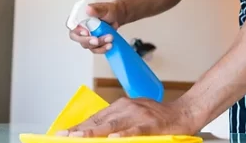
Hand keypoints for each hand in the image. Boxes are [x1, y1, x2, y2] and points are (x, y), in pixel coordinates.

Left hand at [56, 97, 199, 137]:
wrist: (183, 113)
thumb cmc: (158, 118)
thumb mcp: (134, 115)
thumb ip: (116, 122)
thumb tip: (98, 134)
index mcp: (121, 106)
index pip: (95, 117)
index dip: (78, 126)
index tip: (62, 133)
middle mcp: (127, 107)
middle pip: (99, 120)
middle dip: (80, 130)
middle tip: (64, 136)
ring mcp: (138, 115)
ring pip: (112, 125)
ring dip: (94, 132)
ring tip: (80, 137)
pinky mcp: (150, 124)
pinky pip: (134, 131)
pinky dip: (123, 135)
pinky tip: (113, 140)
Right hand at [69, 0, 127, 53]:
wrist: (117, 17)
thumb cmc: (108, 11)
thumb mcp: (104, 8)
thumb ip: (96, 9)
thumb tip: (88, 9)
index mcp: (79, 17)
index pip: (71, 25)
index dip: (76, 30)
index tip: (86, 32)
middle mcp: (81, 28)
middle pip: (76, 37)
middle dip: (87, 40)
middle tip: (97, 40)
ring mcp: (87, 37)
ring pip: (87, 45)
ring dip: (99, 44)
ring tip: (110, 38)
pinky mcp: (93, 44)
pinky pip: (95, 49)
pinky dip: (102, 48)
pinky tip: (109, 45)